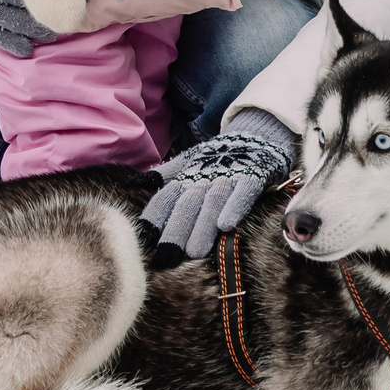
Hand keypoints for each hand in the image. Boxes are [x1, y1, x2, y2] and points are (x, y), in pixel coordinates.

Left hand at [142, 113, 299, 259]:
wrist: (257, 130)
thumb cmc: (219, 155)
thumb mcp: (190, 160)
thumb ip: (165, 174)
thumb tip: (133, 183)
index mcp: (186, 176)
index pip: (165, 199)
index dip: (154, 219)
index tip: (143, 240)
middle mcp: (204, 177)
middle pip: (186, 205)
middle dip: (176, 231)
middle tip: (167, 258)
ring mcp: (229, 176)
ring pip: (212, 202)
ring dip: (203, 226)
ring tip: (195, 253)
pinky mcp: (253, 175)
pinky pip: (243, 192)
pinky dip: (235, 207)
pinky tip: (226, 225)